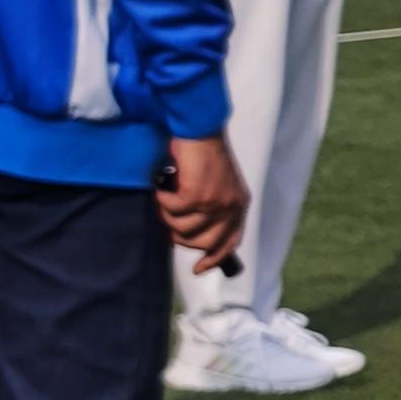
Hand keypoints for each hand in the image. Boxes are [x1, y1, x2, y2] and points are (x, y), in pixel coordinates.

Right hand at [156, 135, 249, 266]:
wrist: (200, 131)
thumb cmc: (202, 156)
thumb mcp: (213, 186)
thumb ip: (209, 209)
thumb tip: (188, 233)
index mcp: (238, 205)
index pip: (229, 242)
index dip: (214, 257)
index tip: (198, 269)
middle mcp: (231, 207)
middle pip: (202, 242)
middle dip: (180, 235)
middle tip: (168, 218)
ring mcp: (216, 202)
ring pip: (183, 228)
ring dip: (168, 215)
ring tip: (165, 196)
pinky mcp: (199, 195)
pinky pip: (172, 211)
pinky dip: (162, 200)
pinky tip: (162, 187)